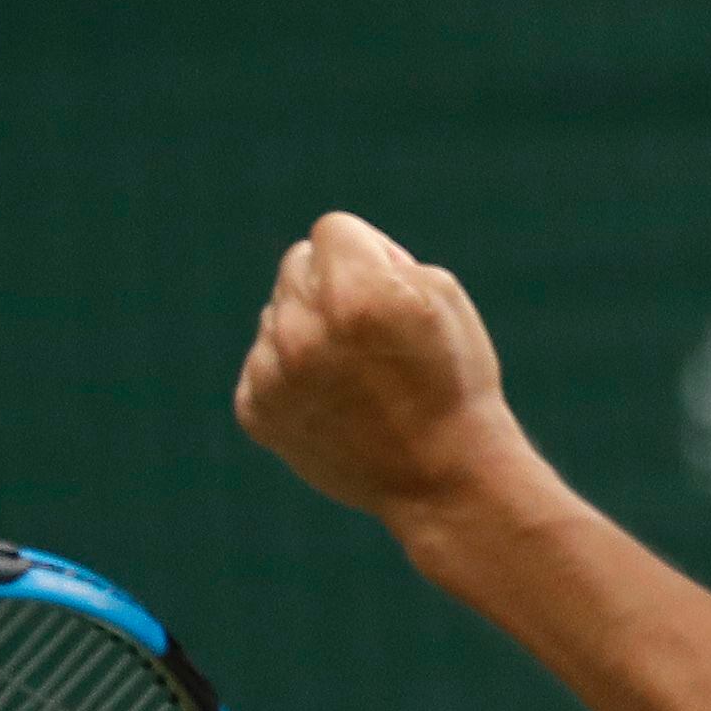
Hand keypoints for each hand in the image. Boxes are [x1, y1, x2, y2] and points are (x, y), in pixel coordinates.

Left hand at [232, 212, 527, 524]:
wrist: (443, 480)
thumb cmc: (453, 380)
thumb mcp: (440, 294)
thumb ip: (375, 258)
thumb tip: (325, 258)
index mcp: (357, 295)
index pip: (331, 229)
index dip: (367, 254)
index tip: (390, 291)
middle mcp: (305, 332)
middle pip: (297, 265)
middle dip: (331, 285)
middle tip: (372, 334)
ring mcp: (274, 375)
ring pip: (275, 314)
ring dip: (307, 330)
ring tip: (355, 374)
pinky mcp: (257, 412)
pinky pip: (261, 363)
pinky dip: (290, 376)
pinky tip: (332, 402)